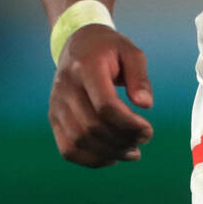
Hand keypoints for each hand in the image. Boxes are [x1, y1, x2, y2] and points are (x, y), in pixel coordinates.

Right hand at [48, 24, 153, 167]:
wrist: (78, 44)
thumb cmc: (109, 49)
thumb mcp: (130, 52)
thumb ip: (139, 77)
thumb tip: (145, 105)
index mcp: (85, 67)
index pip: (104, 105)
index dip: (128, 124)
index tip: (148, 129)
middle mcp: (66, 87)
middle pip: (92, 126)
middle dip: (122, 140)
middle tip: (144, 140)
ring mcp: (56, 104)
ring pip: (79, 141)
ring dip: (109, 153)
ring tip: (132, 152)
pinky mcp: (54, 117)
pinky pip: (67, 148)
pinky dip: (90, 159)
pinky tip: (112, 158)